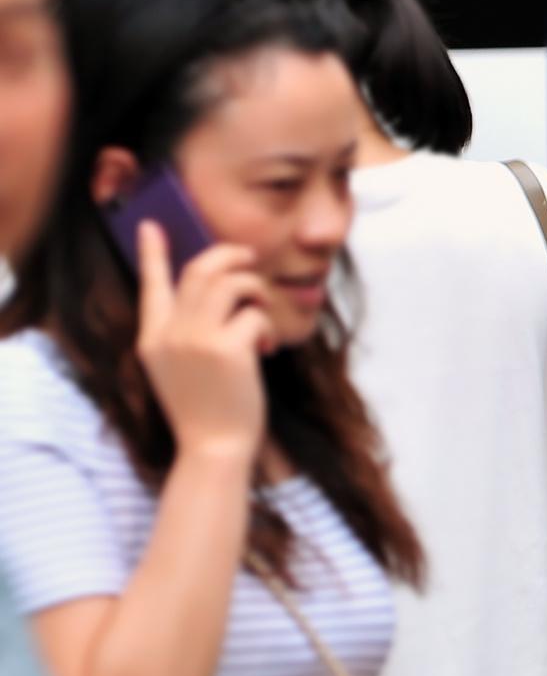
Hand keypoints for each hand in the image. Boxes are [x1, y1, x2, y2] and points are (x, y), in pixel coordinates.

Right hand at [133, 222, 268, 464]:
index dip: (152, 252)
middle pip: (200, 270)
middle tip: (250, 258)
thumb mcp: (176, 370)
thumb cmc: (204, 412)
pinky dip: (266, 326)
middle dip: (230, 256)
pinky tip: (266, 348)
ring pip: (232, 283)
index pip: (151, 284)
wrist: (213, 449)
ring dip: (256, 290)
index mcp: (152, 337)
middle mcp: (170, 333)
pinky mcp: (228, 349)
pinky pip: (255, 314)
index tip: (151, 225)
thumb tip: (213, 296)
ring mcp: (197, 339)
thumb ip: (183, 334)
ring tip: (261, 312)